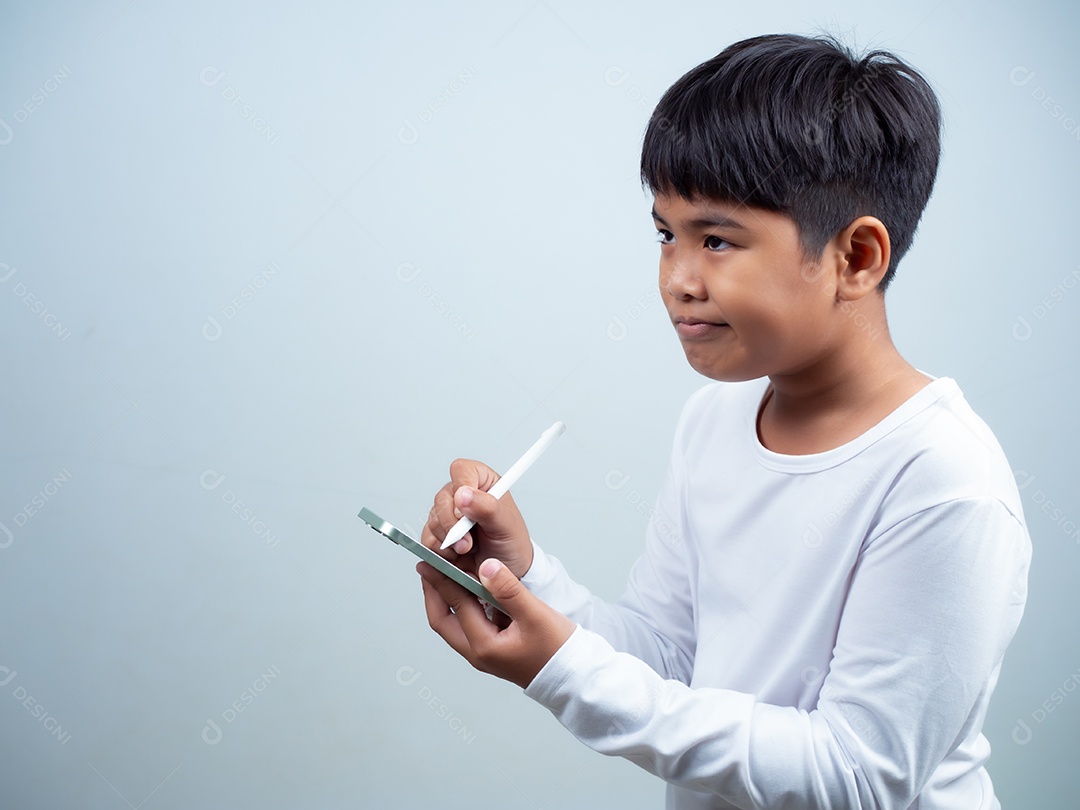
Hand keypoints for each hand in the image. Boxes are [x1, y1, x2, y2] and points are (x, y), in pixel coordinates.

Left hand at [418, 557, 574, 688]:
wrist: (575, 676)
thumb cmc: (558, 649)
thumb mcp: (535, 615)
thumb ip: (509, 590)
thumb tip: (486, 566)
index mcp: (484, 646)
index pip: (456, 605)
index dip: (441, 580)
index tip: (429, 561)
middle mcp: (478, 653)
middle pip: (443, 621)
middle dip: (435, 593)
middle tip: (428, 567)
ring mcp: (484, 654)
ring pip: (455, 624)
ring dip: (448, 600)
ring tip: (445, 574)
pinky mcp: (493, 651)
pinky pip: (469, 626)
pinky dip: (464, 607)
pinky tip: (471, 590)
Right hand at [421, 458, 533, 578]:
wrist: (504, 571)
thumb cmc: (510, 543)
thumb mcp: (507, 525)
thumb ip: (488, 507)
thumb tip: (464, 494)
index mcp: (482, 482)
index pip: (462, 470)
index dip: (461, 488)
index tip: (465, 513)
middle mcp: (462, 496)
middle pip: (442, 498)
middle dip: (452, 525)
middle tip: (467, 543)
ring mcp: (448, 514)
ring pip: (433, 521)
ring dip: (448, 541)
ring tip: (467, 549)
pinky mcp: (438, 534)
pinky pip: (428, 540)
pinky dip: (441, 551)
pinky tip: (457, 555)